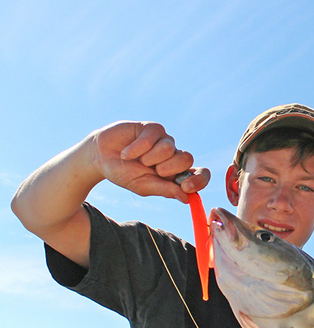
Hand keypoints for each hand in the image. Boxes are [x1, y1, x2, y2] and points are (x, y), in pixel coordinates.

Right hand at [91, 121, 209, 202]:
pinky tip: (127, 152)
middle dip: (167, 168)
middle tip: (151, 170)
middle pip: (187, 159)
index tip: (187, 187)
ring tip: (135, 160)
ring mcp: (164, 140)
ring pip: (170, 148)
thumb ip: (164, 190)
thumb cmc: (123, 173)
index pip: (200, 174)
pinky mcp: (153, 128)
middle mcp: (174, 156)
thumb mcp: (142, 186)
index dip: (199, 180)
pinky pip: (153, 137)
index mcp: (176, 173)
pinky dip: (137, 148)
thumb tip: (186, 198)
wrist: (100, 158)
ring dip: (149, 158)